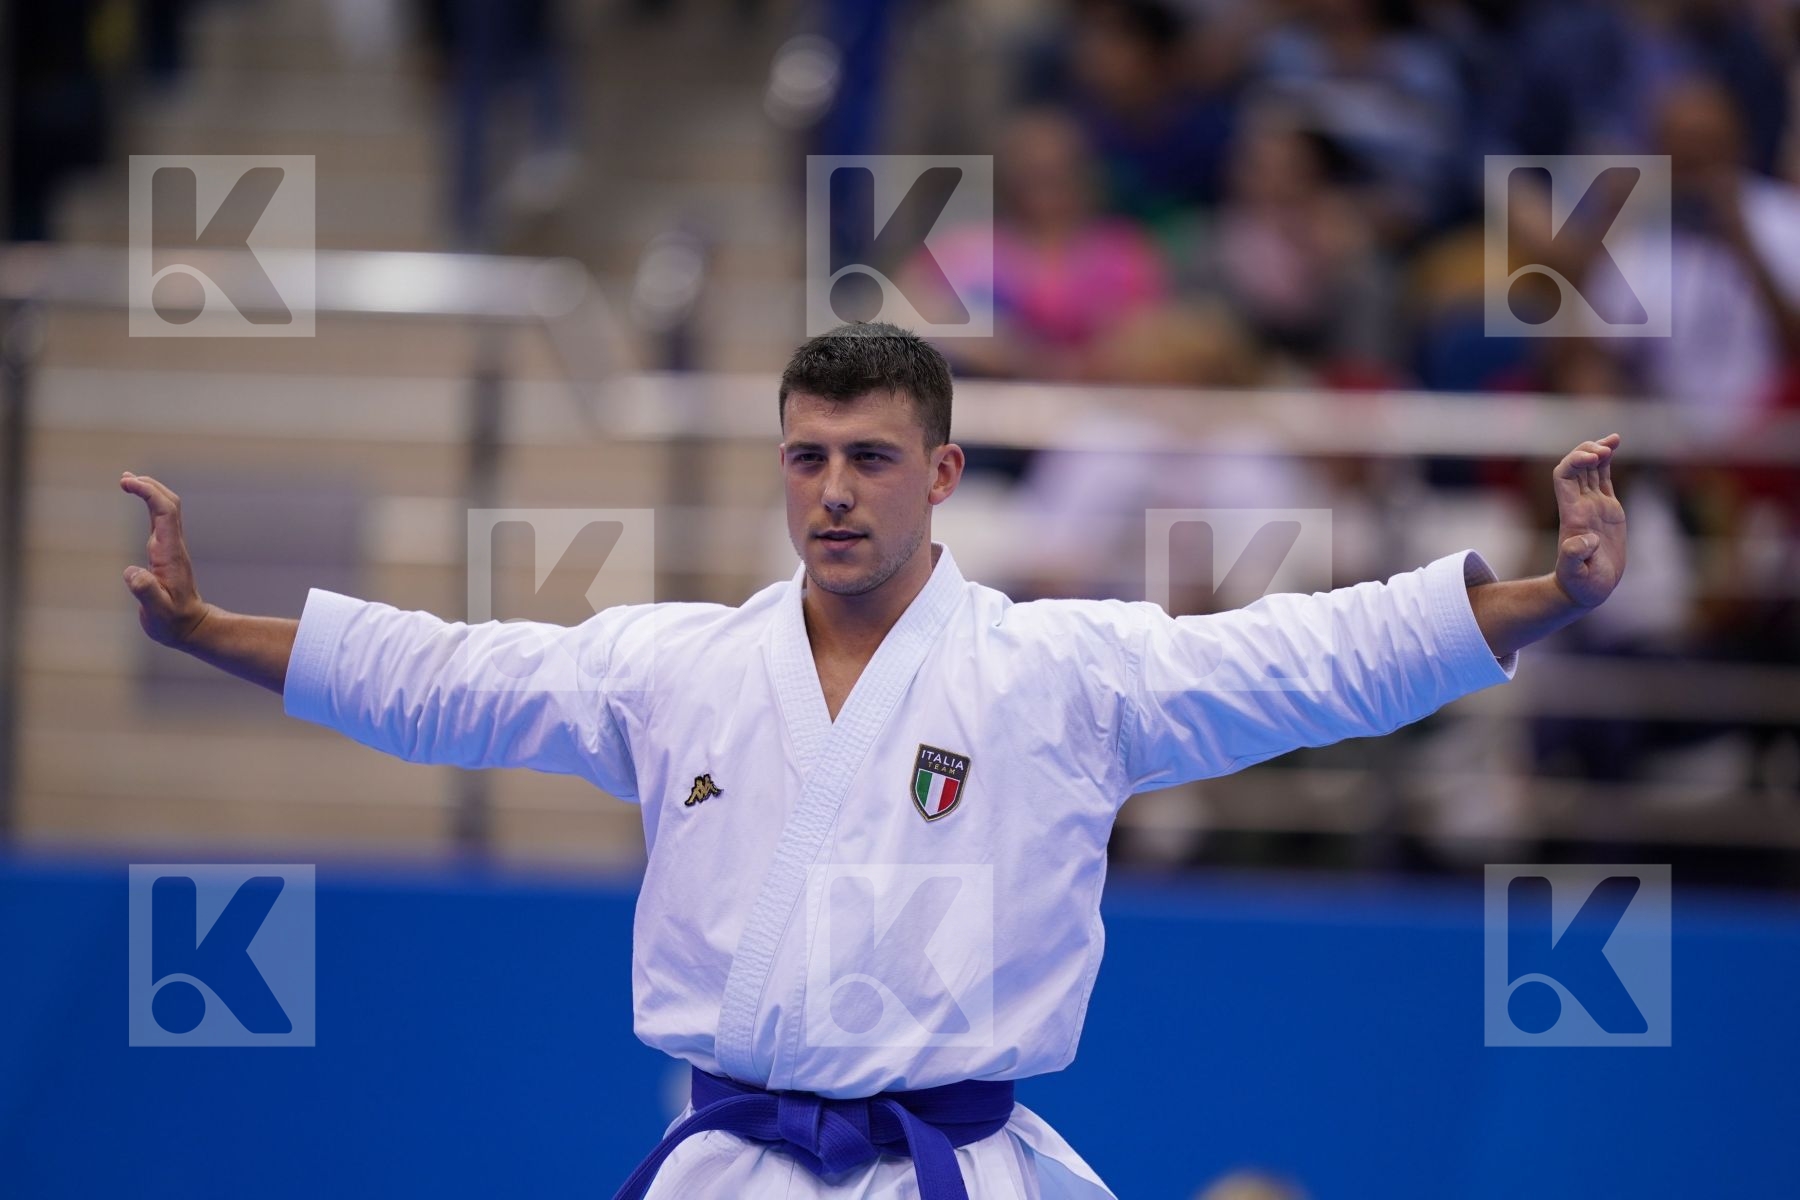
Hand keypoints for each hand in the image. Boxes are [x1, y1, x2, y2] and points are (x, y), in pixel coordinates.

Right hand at [120, 472, 212, 646]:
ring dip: (150, 491)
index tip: (128, 482)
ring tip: (128, 480)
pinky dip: (150, 504)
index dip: (148, 493)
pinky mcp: (166, 553)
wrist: (191, 627)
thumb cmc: (173, 622)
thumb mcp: (159, 612)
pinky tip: (140, 500)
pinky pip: (161, 520)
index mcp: (170, 554)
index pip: (164, 513)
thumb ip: (146, 592)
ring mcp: (171, 548)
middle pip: (168, 504)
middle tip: (125, 477)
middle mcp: (172, 546)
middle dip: (149, 486)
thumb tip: (131, 572)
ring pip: (166, 510)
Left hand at [1551, 434, 1625, 609]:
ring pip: (1590, 469)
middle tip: (1606, 448)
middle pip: (1575, 467)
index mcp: (1573, 514)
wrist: (1588, 589)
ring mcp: (1593, 505)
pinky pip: (1604, 478)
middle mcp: (1580, 505)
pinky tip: (1615, 445)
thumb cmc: (1580, 584)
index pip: (1565, 477)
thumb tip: (1583, 541)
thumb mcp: (1576, 574)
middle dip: (1587, 451)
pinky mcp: (1606, 509)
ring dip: (1597, 450)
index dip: (1575, 461)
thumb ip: (1574, 557)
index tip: (1595, 457)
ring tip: (1613, 439)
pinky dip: (1608, 461)